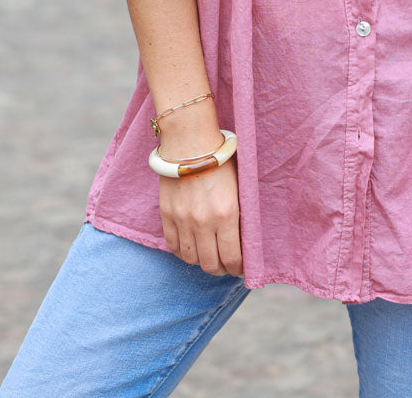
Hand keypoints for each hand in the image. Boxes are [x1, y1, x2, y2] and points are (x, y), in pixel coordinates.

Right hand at [159, 156, 242, 275]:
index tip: (241, 268)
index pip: (232, 258)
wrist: (191, 142)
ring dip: (201, 262)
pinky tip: (191, 247)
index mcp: (227, 215)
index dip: (238, 269)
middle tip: (226, 265)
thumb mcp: (239, 187)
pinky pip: (173, 246)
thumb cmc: (221, 161)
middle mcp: (204, 222)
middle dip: (221, 269)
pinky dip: (183, 252)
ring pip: (191, 259)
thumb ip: (239, 215)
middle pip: (211, 264)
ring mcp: (183, 220)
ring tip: (208, 256)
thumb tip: (244, 240)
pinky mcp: (167, 215)